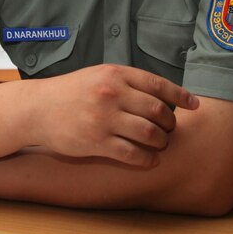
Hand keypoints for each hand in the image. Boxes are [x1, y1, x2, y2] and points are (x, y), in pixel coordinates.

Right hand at [28, 64, 197, 167]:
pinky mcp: (97, 142)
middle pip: (158, 111)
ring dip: (161, 141)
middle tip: (170, 129)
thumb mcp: (98, 75)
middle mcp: (111, 94)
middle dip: (171, 123)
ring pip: (149, 133)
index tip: (194, 105)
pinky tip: (150, 159)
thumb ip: (127, 81)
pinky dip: (147, 159)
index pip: (158, 85)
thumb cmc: (71, 92)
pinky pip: (132, 154)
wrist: (38, 109)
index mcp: (114, 74)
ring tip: (160, 143)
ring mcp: (104, 119)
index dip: (180, 96)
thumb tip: (161, 93)